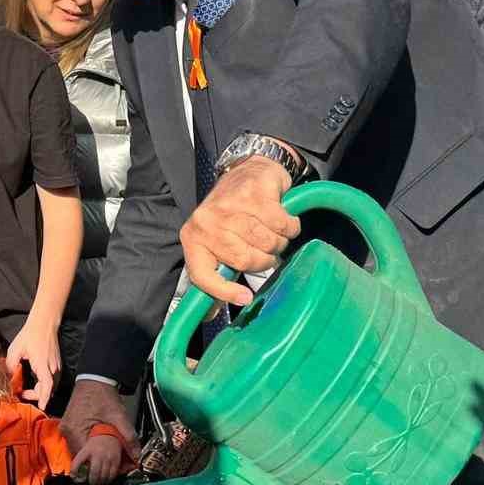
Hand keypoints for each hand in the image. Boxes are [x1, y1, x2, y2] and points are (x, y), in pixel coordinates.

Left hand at [5, 318, 60, 410]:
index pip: (46, 386)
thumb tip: (9, 379)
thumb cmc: (30, 335)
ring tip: (27, 390)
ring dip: (41, 391)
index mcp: (43, 365)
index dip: (43, 398)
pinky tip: (35, 383)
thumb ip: (11, 366)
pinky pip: (53, 380)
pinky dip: (45, 385)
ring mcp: (57, 366)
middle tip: (22, 394)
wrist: (44, 324)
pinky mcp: (57, 364)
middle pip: (49, 390)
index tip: (41, 407)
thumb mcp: (15, 350)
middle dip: (37, 396)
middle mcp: (53, 368)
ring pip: (52, 386)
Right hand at [60, 379, 141, 462]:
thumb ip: (129, 436)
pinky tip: (95, 443)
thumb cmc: (103, 396)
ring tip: (102, 453)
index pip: (83, 458)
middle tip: (107, 462)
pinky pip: (75, 441)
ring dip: (88, 453)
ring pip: (76, 449)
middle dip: (93, 460)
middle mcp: (67, 431)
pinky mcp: (67, 425)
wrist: (95, 379)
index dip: (96, 465)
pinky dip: (85, 444)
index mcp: (76, 430)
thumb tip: (137, 454)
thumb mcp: (119, 416)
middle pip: (79, 456)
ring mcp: (65, 428)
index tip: (107, 468)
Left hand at [71, 432, 125, 484]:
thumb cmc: (95, 445)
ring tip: (98, 482)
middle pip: (94, 473)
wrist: (109, 435)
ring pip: (104, 476)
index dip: (74, 471)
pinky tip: (106, 479)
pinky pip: (112, 474)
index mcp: (87, 450)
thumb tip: (75, 475)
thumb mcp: (85, 449)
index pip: (78, 462)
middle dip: (92, 481)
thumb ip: (80, 461)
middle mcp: (98, 454)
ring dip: (100, 482)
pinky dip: (108, 480)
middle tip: (91, 482)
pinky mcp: (116, 461)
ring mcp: (108, 458)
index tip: (74, 477)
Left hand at [181, 155, 300, 305]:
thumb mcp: (215, 243)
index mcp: (193, 238)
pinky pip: (283, 225)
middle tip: (263, 247)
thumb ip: (214, 275)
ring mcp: (231, 206)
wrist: (247, 170)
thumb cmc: (232, 214)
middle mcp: (207, 222)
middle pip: (245, 261)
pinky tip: (282, 216)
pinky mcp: (255, 194)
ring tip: (270, 230)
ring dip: (278, 241)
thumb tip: (211, 314)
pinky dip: (290, 226)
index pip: (203, 275)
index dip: (223, 292)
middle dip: (263, 259)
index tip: (245, 298)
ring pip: (267, 243)